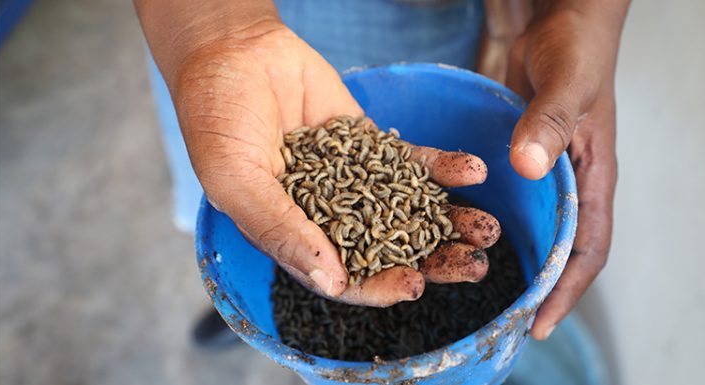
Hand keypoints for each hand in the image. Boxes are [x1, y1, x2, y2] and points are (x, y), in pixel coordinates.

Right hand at [169, 20, 500, 305]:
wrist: (234, 51)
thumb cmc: (217, 118)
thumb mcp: (236, 179)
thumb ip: (280, 230)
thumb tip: (331, 284)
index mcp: (294, 237)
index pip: (345, 276)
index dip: (379, 286)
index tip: (415, 285)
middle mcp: (329, 217)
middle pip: (390, 251)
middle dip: (434, 261)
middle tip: (475, 265)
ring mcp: (355, 182)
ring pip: (409, 212)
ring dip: (450, 222)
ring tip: (487, 228)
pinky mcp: (372, 146)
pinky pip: (413, 163)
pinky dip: (443, 169)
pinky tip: (474, 171)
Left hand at [503, 3, 627, 338]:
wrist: (557, 21)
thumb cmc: (576, 49)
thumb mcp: (568, 84)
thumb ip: (549, 121)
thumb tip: (528, 167)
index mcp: (592, 178)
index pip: (588, 250)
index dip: (567, 292)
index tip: (539, 324)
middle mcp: (567, 185)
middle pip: (556, 252)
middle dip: (535, 289)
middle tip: (502, 323)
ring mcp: (540, 174)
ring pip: (527, 230)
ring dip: (506, 260)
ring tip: (470, 289)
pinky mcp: (513, 158)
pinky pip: (502, 200)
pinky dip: (484, 222)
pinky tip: (452, 236)